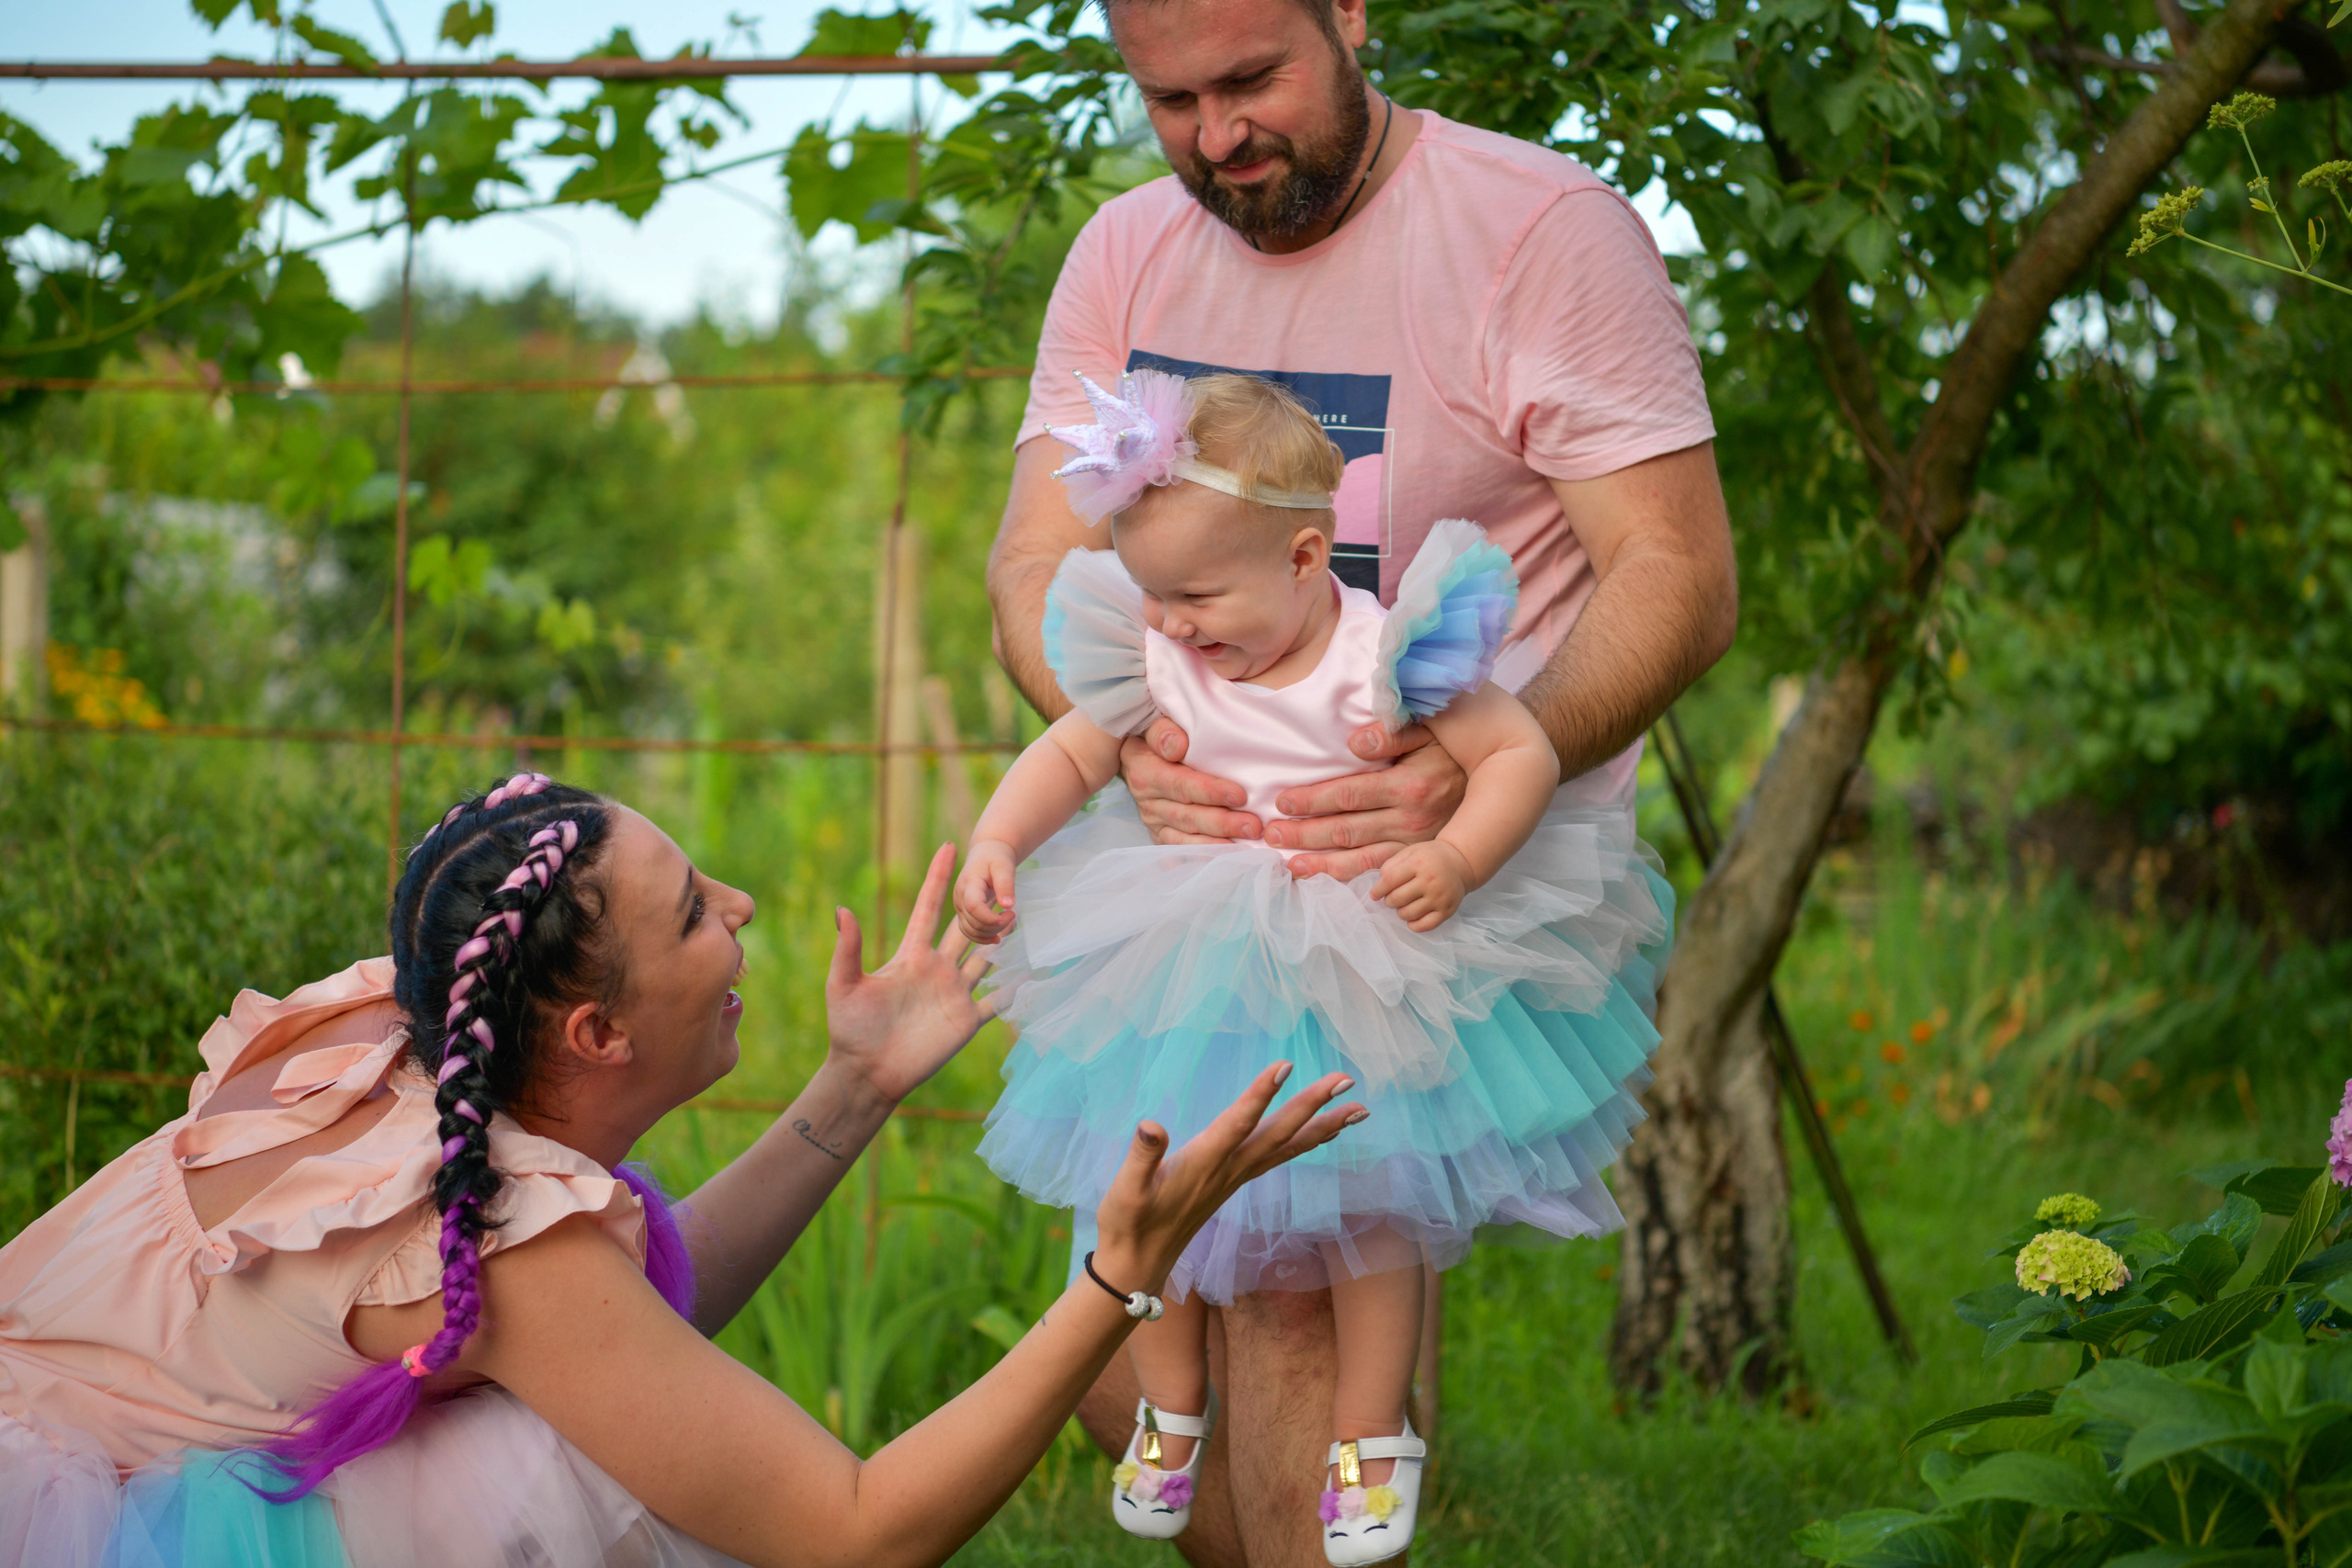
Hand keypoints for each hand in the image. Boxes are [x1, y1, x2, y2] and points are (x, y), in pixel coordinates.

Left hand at [825, 844, 995, 1105]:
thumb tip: (841, 908)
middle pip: (965, 929)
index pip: (929, 908)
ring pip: (986, 961)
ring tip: (1021, 918)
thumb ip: (848, 949)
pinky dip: (1014, 992)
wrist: (867, 1072)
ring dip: (1003, 942)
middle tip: (1002, 879)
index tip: (948, 846)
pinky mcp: (965, 1021)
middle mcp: (936, 969)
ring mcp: (954, 994)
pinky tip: (1032, 976)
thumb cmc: (851, 1029)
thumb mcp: (844, 985)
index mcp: (910, 956)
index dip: (938, 878)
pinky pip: (996, 1003)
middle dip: (983, 907)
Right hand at [955, 840, 1018, 942]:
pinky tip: (997, 938)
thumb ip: (1006, 884)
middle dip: (996, 925)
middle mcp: (959, 897)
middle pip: (973, 923)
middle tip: (1013, 914)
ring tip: (1007, 920)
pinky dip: (982, 938)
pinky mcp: (963, 913)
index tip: (1011, 913)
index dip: (991, 918)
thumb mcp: (1004, 866)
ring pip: (970, 931)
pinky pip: (969, 932)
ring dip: (990, 933)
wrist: (985, 854)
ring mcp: (959, 907)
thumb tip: (1008, 905)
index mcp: (968, 884)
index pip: (973, 907)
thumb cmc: (996, 857)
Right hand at [1090, 1062, 1366, 1291]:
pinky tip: (1326, 1131)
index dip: (1260, 1095)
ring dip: (1324, 1125)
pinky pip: (1281, 1156)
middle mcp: (1228, 1170)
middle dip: (1312, 1105)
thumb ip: (1141, 1157)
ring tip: (1359, 1108)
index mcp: (1202, 1164)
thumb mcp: (1125, 1190)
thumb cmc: (1128, 1223)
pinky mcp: (1236, 1180)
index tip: (1285, 1066)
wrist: (1140, 1263)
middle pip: (1278, 1134)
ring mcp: (1236, 1176)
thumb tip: (1151, 1125)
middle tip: (1346, 1079)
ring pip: (1288, 1147)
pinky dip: (1307, 1141)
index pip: (1237, 1123)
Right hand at [1119, 721, 1262, 843]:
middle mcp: (1146, 800)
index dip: (1209, 791)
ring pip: (1185, 839)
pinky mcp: (1161, 836)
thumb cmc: (1159, 736)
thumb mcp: (1155, 724)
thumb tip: (1177, 745)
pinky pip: (1182, 852)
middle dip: (1222, 823)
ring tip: (1248, 844)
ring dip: (1218, 843)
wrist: (1140, 753)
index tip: (1240, 795)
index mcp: (1144, 771)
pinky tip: (1228, 858)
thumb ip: (1164, 731)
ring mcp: (1153, 821)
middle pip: (1186, 816)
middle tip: (1254, 825)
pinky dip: (1204, 856)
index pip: (1179, 783)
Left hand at [1264, 726, 1468, 880]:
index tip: (1283, 802)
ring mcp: (1414, 846)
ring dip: (1320, 862)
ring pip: (1358, 859)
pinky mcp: (1416, 859)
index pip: (1349, 796)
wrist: (1496, 784)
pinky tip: (1322, 876)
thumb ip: (1391, 734)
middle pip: (1346, 831)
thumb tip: (1354, 741)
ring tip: (1288, 863)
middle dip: (1305, 834)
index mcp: (1409, 786)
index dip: (1313, 800)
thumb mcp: (1428, 732)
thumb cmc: (1451, 752)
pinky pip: (1377, 873)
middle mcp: (1410, 821)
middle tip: (1270, 835)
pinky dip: (1347, 878)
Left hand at [1372, 840, 1471, 931]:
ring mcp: (1439, 898)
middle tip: (1391, 898)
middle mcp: (1430, 881)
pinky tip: (1413, 916)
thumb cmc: (1429, 858)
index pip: (1390, 880)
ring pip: (1407, 914)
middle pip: (1397, 899)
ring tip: (1404, 904)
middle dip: (1388, 901)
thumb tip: (1379, 886)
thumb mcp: (1409, 852)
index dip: (1378, 890)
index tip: (1374, 895)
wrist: (1459, 863)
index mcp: (1418, 864)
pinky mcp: (1447, 911)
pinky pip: (1424, 926)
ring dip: (1400, 912)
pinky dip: (1413, 924)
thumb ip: (1391, 865)